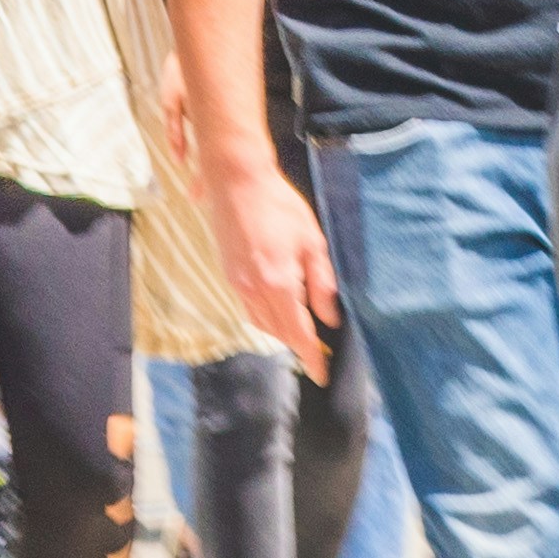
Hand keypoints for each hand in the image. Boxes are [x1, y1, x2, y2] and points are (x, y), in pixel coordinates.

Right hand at [204, 145, 346, 378]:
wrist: (236, 182)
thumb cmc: (280, 206)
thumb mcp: (312, 241)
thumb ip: (322, 283)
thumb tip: (329, 318)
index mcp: (279, 283)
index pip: (298, 333)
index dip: (311, 356)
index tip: (321, 375)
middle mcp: (254, 290)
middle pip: (278, 332)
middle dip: (298, 344)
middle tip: (318, 350)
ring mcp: (238, 283)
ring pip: (261, 322)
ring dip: (281, 331)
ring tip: (300, 330)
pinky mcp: (229, 274)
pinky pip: (249, 308)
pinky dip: (265, 316)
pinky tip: (277, 306)